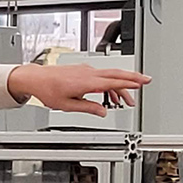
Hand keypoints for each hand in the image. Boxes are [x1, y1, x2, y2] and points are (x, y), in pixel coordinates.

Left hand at [7, 64, 150, 117]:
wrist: (35, 78)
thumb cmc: (47, 91)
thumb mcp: (67, 105)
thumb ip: (88, 108)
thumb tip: (103, 112)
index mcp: (86, 82)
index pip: (112, 82)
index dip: (128, 84)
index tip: (141, 85)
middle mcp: (88, 74)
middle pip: (115, 74)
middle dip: (133, 78)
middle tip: (146, 81)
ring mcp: (85, 71)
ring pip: (109, 75)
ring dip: (120, 85)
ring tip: (128, 99)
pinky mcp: (82, 71)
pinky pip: (101, 76)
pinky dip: (109, 84)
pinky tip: (110, 95)